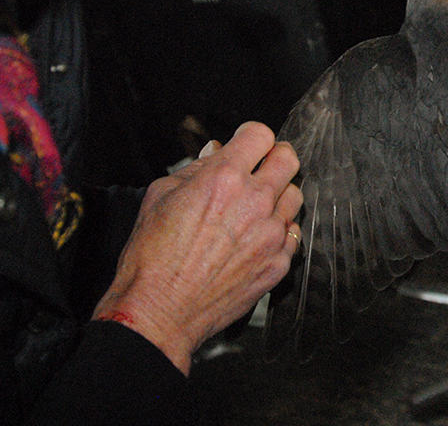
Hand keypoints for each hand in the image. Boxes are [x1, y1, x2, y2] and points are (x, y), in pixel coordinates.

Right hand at [92, 122, 302, 374]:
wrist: (159, 311)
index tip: (246, 144)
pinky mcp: (278, 262)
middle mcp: (255, 202)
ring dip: (278, 195)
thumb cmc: (152, 258)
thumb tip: (216, 153)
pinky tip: (256, 237)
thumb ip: (195, 169)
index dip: (251, 137)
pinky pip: (293, 234)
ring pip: (295, 196)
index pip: (260, 135)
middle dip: (274, 157)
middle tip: (261, 167)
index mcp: (224, 179)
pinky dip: (279, 231)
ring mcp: (271, 234)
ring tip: (255, 206)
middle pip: (289, 159)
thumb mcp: (160, 196)